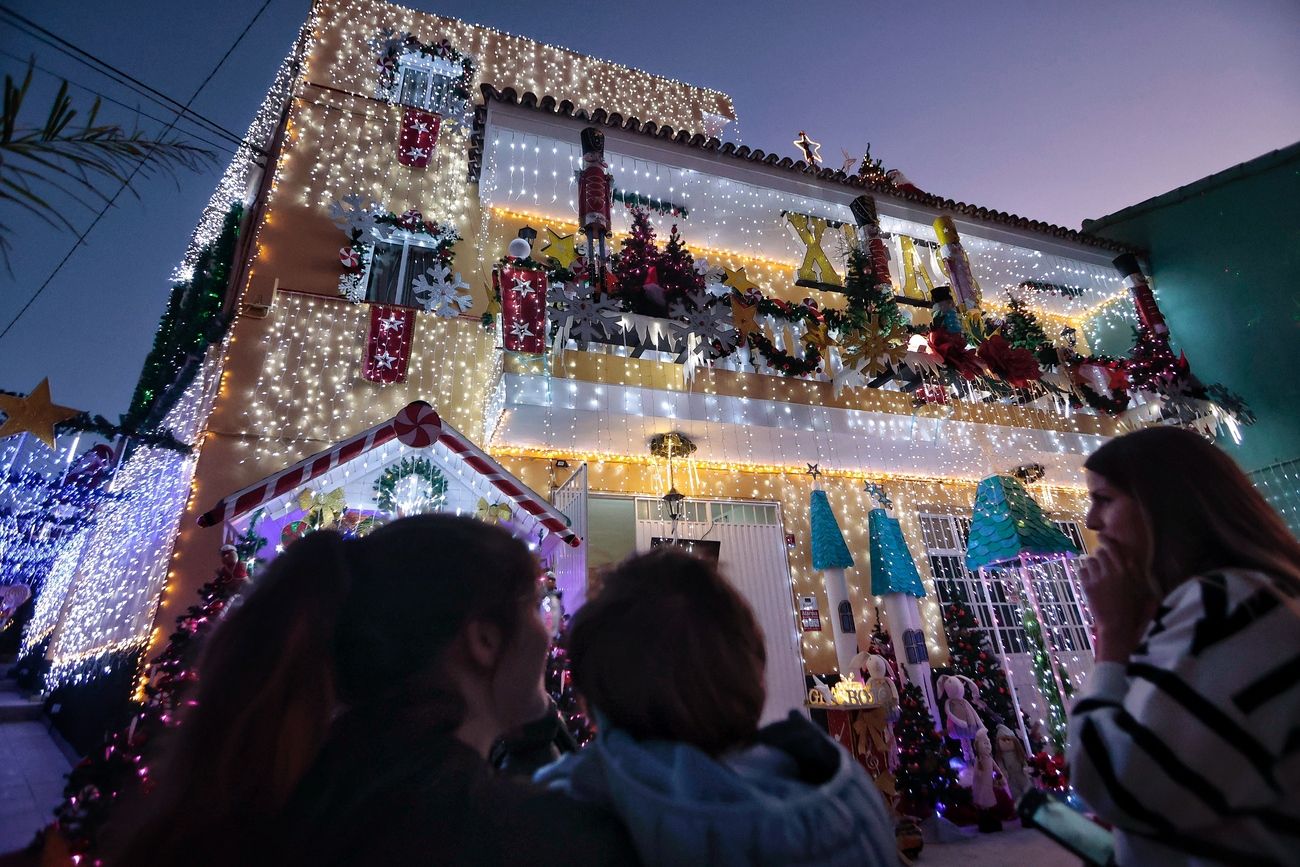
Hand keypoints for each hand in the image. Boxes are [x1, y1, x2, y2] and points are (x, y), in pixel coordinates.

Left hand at [1078, 546, 1154, 662]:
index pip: (1114, 548)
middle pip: (1099, 553)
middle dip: (1098, 556)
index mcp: (1127, 571)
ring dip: (1091, 565)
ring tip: (1096, 575)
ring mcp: (1099, 578)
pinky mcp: (1088, 586)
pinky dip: (1084, 573)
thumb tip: (1130, 558)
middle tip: (1100, 563)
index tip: (1101, 536)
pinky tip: (1089, 581)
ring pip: (1089, 561)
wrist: (1118, 626)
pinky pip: (1081, 570)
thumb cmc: (1132, 609)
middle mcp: (1113, 572)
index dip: (1106, 540)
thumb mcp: (1141, 589)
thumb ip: (1135, 572)